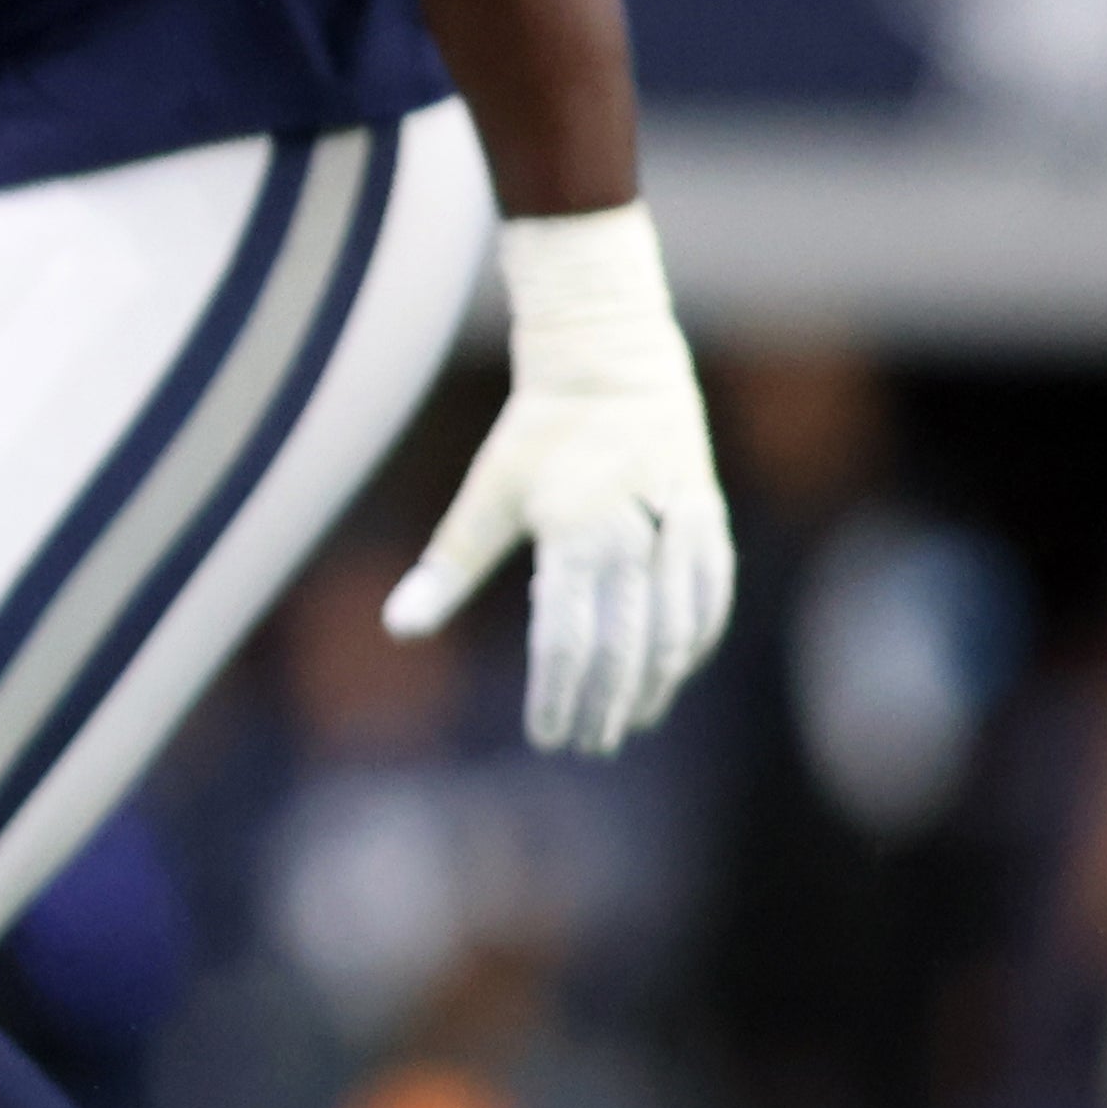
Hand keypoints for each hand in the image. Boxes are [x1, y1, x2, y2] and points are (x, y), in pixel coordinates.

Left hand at [382, 202, 732, 754]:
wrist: (612, 363)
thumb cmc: (537, 434)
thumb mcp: (485, 496)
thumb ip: (447, 569)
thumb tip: (397, 629)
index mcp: (574, 532)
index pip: (568, 638)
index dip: (558, 694)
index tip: (547, 736)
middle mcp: (633, 534)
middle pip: (624, 645)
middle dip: (605, 703)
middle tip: (587, 744)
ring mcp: (679, 527)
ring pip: (675, 629)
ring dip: (653, 683)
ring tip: (629, 721)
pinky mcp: (707, 519)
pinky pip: (709, 597)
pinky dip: (692, 643)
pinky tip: (671, 672)